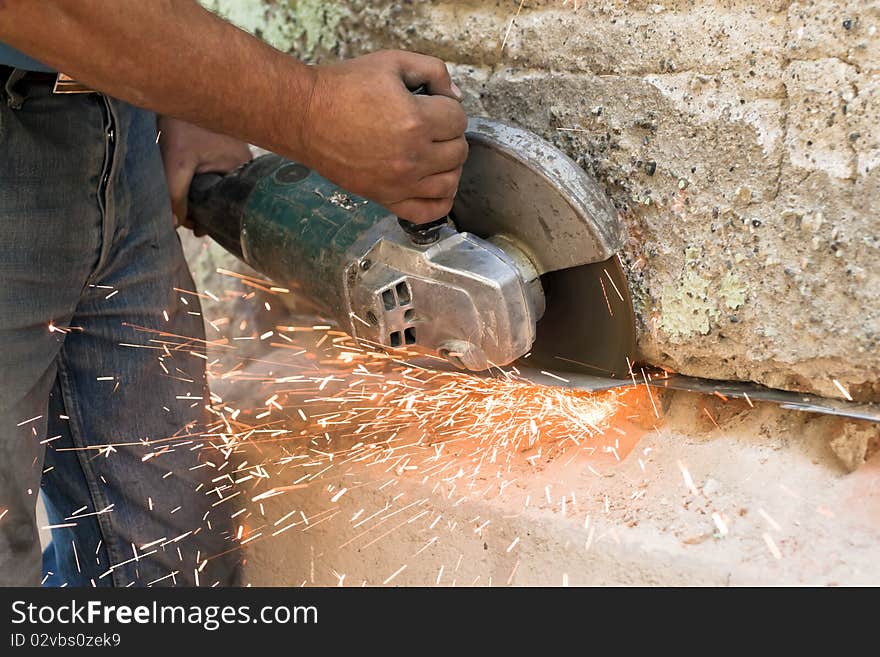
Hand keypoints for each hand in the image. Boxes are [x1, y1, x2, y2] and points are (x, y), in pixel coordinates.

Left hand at [158, 117, 252, 229]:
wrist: (176, 91)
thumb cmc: (183, 123)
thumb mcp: (177, 163)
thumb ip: (176, 195)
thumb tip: (173, 224)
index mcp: (244, 168)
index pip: (231, 205)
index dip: (212, 219)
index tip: (194, 227)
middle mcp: (243, 164)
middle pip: (224, 197)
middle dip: (205, 210)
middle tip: (184, 219)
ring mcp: (233, 156)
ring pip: (217, 187)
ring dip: (200, 197)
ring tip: (182, 207)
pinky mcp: (221, 150)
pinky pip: (214, 175)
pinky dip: (200, 183)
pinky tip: (185, 190)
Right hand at [300, 50, 467, 223]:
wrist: (305, 116)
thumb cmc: (344, 87)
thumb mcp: (392, 62)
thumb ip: (433, 70)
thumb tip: (456, 96)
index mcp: (415, 120)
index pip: (458, 119)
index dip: (448, 107)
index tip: (432, 104)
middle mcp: (411, 156)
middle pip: (458, 151)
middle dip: (449, 134)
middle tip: (431, 126)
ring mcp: (399, 182)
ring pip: (450, 182)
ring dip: (449, 166)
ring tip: (433, 153)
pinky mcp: (385, 198)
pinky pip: (428, 212)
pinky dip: (440, 201)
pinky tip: (433, 183)